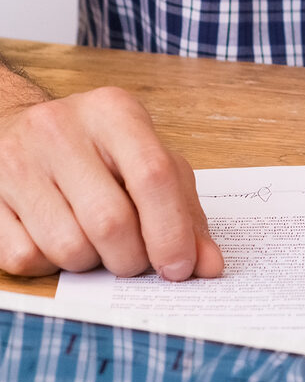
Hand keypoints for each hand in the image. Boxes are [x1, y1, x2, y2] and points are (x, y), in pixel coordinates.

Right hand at [0, 84, 223, 279]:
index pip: (153, 177)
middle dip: (131, 259)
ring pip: (67, 247)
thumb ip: (182, 209)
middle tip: (135, 261)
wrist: (15, 124)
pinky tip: (56, 240)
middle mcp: (61, 130)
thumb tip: (207, 266)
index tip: (180, 269)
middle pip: (110, 221)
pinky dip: (50, 265)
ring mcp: (17, 163)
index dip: (172, 232)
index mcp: (114, 113)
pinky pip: (25, 257)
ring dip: (91, 263)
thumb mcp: (147, 158)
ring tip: (95, 244)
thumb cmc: (95, 148)